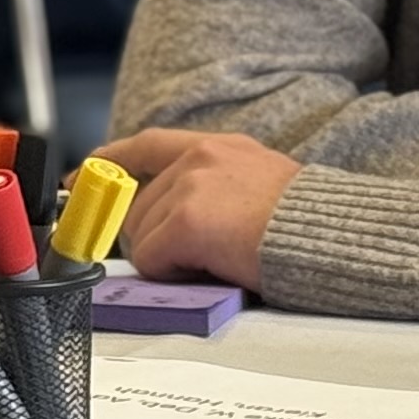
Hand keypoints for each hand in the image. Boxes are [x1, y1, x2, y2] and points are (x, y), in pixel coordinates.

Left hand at [91, 128, 297, 292]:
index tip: (79, 180)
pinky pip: (152, 259)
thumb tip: (170, 218)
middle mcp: (199, 158)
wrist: (338, 240)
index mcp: (219, 148)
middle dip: (152, 239)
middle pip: (137, 206)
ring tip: (216, 260)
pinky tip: (210, 269)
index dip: (107, 164)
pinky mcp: (187, 221)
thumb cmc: (309, 228)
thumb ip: (213, 189)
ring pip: (141, 237)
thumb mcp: (260, 187)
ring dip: (169, 259)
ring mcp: (190, 187)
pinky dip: (174, 273)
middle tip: (193, 258)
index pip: (145, 145)